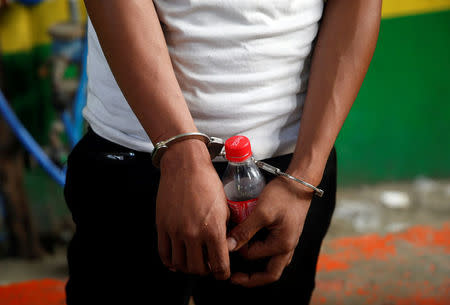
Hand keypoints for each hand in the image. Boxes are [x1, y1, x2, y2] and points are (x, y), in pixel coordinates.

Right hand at [156, 139, 230, 279]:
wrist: (185, 166)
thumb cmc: (207, 182)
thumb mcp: (225, 207)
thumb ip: (226, 230)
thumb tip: (227, 246)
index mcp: (213, 229)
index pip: (219, 266)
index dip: (222, 274)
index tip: (222, 273)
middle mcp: (193, 234)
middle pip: (198, 270)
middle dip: (206, 271)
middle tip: (208, 265)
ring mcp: (176, 231)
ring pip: (180, 265)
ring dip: (188, 267)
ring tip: (193, 261)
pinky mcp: (162, 226)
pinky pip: (164, 254)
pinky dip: (170, 262)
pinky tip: (176, 260)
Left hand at [226, 176, 313, 286]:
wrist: (299, 181)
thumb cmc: (283, 195)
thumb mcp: (261, 212)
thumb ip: (245, 231)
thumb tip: (229, 247)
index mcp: (282, 245)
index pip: (253, 256)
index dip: (237, 250)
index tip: (225, 241)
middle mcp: (287, 247)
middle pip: (269, 274)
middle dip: (251, 278)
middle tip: (233, 278)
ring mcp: (288, 242)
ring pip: (272, 264)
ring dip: (257, 266)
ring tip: (240, 263)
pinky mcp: (286, 234)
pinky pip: (273, 251)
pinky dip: (261, 253)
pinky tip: (250, 245)